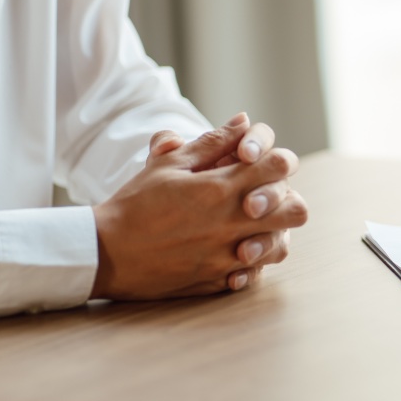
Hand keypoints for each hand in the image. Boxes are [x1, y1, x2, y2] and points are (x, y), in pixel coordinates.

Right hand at [90, 114, 307, 299]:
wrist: (105, 253)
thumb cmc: (135, 203)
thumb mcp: (169, 164)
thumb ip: (212, 142)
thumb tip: (244, 121)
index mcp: (219, 188)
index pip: (278, 166)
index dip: (277, 161)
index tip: (262, 164)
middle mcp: (230, 223)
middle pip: (296, 210)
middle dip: (287, 200)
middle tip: (266, 198)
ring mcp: (227, 256)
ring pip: (281, 247)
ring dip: (273, 234)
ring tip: (252, 228)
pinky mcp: (218, 280)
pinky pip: (255, 274)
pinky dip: (250, 263)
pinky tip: (231, 252)